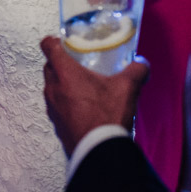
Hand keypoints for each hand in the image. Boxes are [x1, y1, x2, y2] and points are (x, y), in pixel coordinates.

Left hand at [41, 36, 149, 156]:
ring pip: (52, 87)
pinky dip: (66, 103)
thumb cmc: (106, 115)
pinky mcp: (56, 124)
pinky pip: (57, 107)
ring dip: (62, 84)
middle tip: (78, 65)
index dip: (53, 41)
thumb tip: (142, 64)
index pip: (48, 46)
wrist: (99, 150)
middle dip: (60, 63)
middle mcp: (53, 88)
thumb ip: (136, 70)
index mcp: (64, 72)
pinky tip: (84, 108)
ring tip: (83, 88)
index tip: (63, 42)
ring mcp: (52, 107)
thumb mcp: (127, 87)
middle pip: (49, 67)